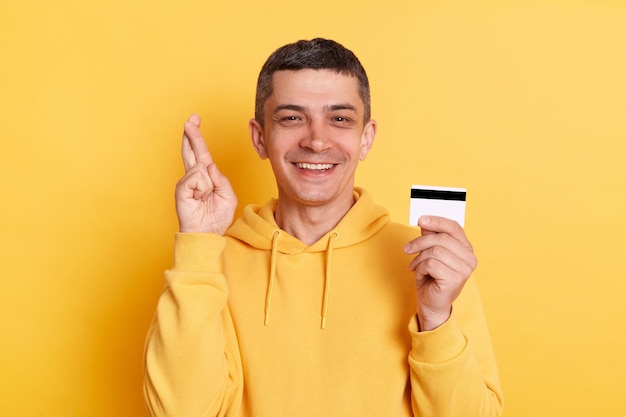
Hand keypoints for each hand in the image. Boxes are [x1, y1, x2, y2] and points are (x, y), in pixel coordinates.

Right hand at [175, 114, 236, 233]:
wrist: (208, 234)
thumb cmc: (217, 217)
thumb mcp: (227, 195)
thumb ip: (220, 179)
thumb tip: (207, 165)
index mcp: (205, 176)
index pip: (201, 152)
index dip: (197, 137)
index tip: (195, 120)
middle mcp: (194, 176)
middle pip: (192, 150)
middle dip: (192, 134)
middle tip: (191, 119)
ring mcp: (186, 182)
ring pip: (201, 168)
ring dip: (208, 185)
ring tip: (205, 198)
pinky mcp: (181, 189)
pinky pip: (197, 178)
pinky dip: (202, 189)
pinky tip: (199, 199)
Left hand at [404, 216, 476, 330]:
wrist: (431, 303)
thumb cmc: (431, 278)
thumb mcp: (429, 253)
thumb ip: (430, 237)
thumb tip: (425, 221)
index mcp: (466, 249)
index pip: (454, 227)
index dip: (437, 221)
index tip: (420, 220)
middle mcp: (470, 258)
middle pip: (441, 238)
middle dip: (420, 242)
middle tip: (408, 249)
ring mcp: (464, 270)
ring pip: (435, 251)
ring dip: (419, 258)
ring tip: (416, 267)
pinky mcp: (455, 280)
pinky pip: (431, 264)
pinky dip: (421, 268)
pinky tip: (421, 275)